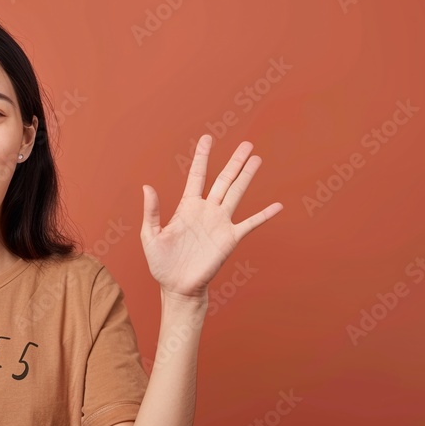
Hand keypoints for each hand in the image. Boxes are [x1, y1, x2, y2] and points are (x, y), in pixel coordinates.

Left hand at [139, 135, 282, 299]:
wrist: (177, 287)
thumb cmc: (161, 263)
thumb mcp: (150, 236)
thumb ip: (151, 211)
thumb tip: (147, 187)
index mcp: (186, 207)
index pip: (196, 176)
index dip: (202, 157)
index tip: (208, 139)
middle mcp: (206, 210)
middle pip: (223, 180)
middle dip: (234, 162)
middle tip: (247, 144)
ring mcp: (219, 223)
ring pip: (236, 194)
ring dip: (247, 177)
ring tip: (257, 159)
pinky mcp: (229, 238)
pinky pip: (250, 224)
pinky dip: (263, 215)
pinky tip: (277, 206)